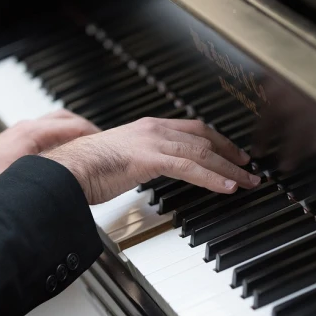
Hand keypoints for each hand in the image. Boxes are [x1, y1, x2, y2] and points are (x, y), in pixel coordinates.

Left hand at [0, 110, 98, 226]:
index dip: (97, 136)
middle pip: (67, 120)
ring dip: (73, 134)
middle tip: (104, 143)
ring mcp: (19, 137)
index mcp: (34, 134)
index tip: (111, 144)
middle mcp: (27, 131)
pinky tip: (62, 157)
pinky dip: (59, 142)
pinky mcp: (12, 148)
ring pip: (55, 126)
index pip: (76, 127)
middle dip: (89, 130)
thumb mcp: (23, 184)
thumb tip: (80, 185)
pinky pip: (44, 137)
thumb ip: (52, 182)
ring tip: (87, 147)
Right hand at [43, 117, 259, 204]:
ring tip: (247, 182)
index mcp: (147, 128)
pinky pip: (191, 168)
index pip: (192, 130)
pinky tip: (227, 187)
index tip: (232, 153)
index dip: (217, 141)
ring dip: (229, 169)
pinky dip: (213, 178)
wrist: (66, 169)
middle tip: (249, 167)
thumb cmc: (84, 169)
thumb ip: (141, 162)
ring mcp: (152, 141)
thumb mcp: (121, 160)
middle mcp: (153, 129)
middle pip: (204, 137)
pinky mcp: (150, 158)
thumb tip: (151, 171)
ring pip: (203, 153)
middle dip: (230, 152)